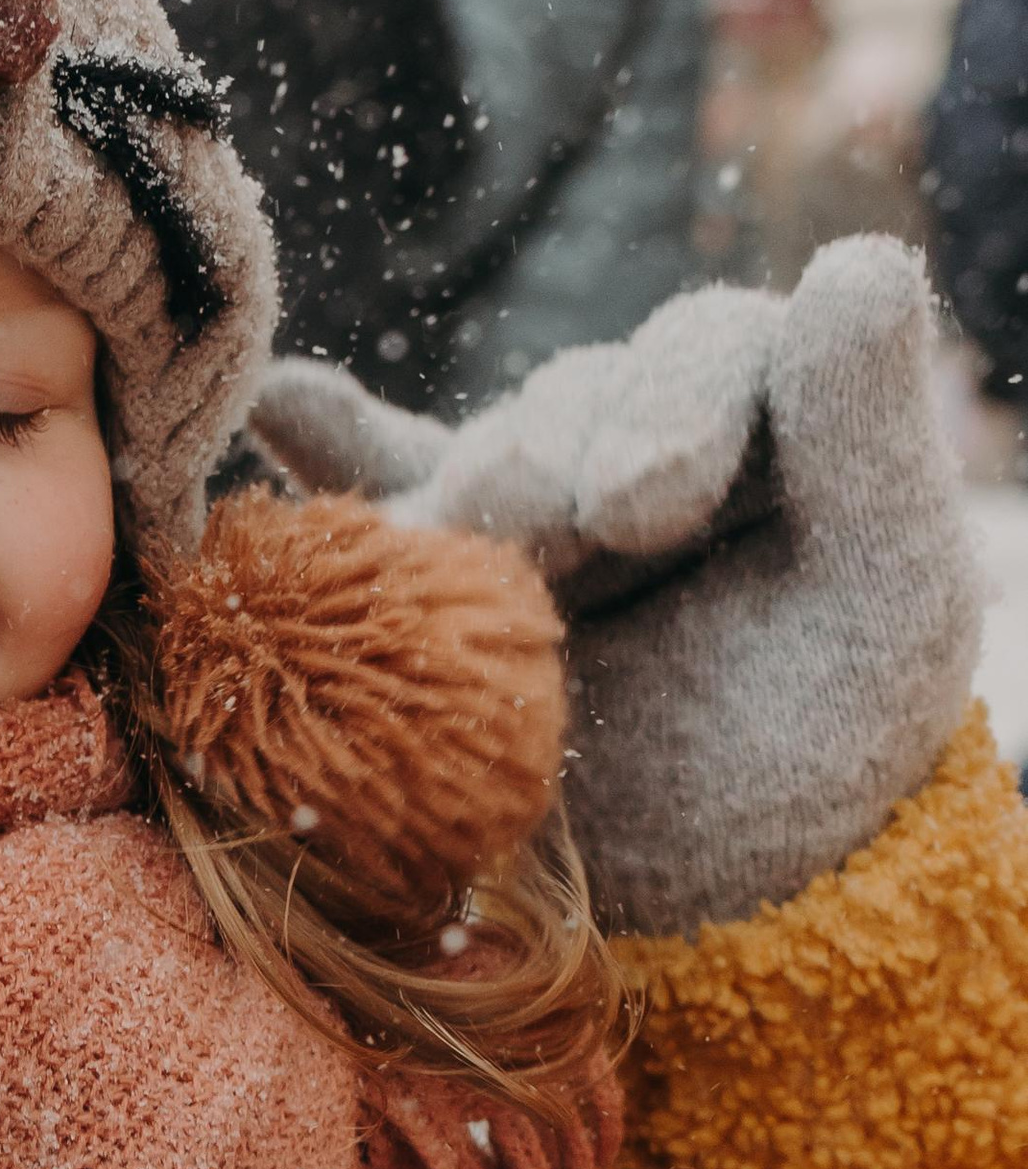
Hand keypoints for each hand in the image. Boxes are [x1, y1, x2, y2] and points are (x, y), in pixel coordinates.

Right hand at [252, 240, 985, 934]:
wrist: (727, 904)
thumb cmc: (829, 758)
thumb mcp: (889, 595)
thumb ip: (872, 435)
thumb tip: (862, 265)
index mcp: (776, 428)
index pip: (711, 349)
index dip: (675, 399)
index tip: (645, 502)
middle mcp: (653, 443)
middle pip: (582, 394)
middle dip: (560, 455)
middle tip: (562, 535)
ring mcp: (547, 509)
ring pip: (491, 448)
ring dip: (477, 482)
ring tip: (454, 536)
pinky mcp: (454, 580)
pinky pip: (387, 488)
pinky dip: (328, 445)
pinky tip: (278, 404)